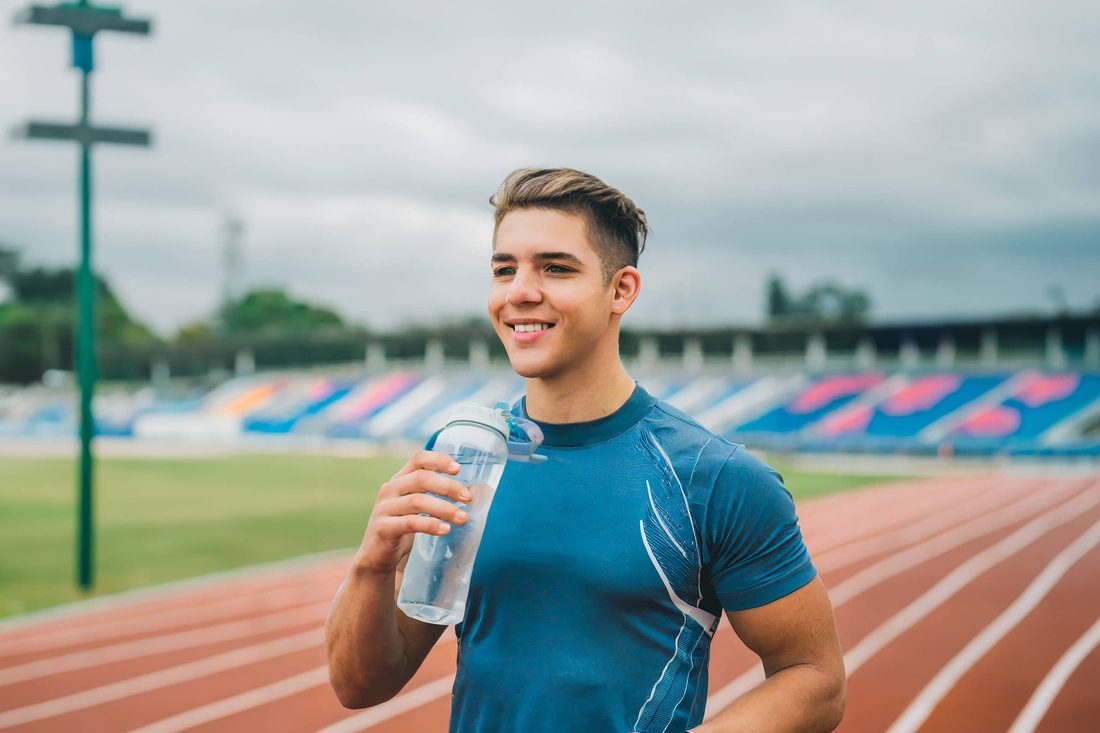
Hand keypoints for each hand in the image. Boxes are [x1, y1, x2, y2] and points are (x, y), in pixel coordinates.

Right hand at [354, 450, 469, 576]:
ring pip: (418, 501)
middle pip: (422, 479)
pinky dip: (430, 525)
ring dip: (444, 508)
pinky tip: (445, 529)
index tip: (458, 469)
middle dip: (448, 487)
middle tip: (467, 498)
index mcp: (400, 479)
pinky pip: (410, 523)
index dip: (439, 460)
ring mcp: (384, 508)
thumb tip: (472, 492)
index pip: (418, 459)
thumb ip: (434, 495)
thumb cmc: (403, 527)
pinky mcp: (383, 527)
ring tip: (463, 518)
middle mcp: (390, 489)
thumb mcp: (417, 507)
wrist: (376, 555)